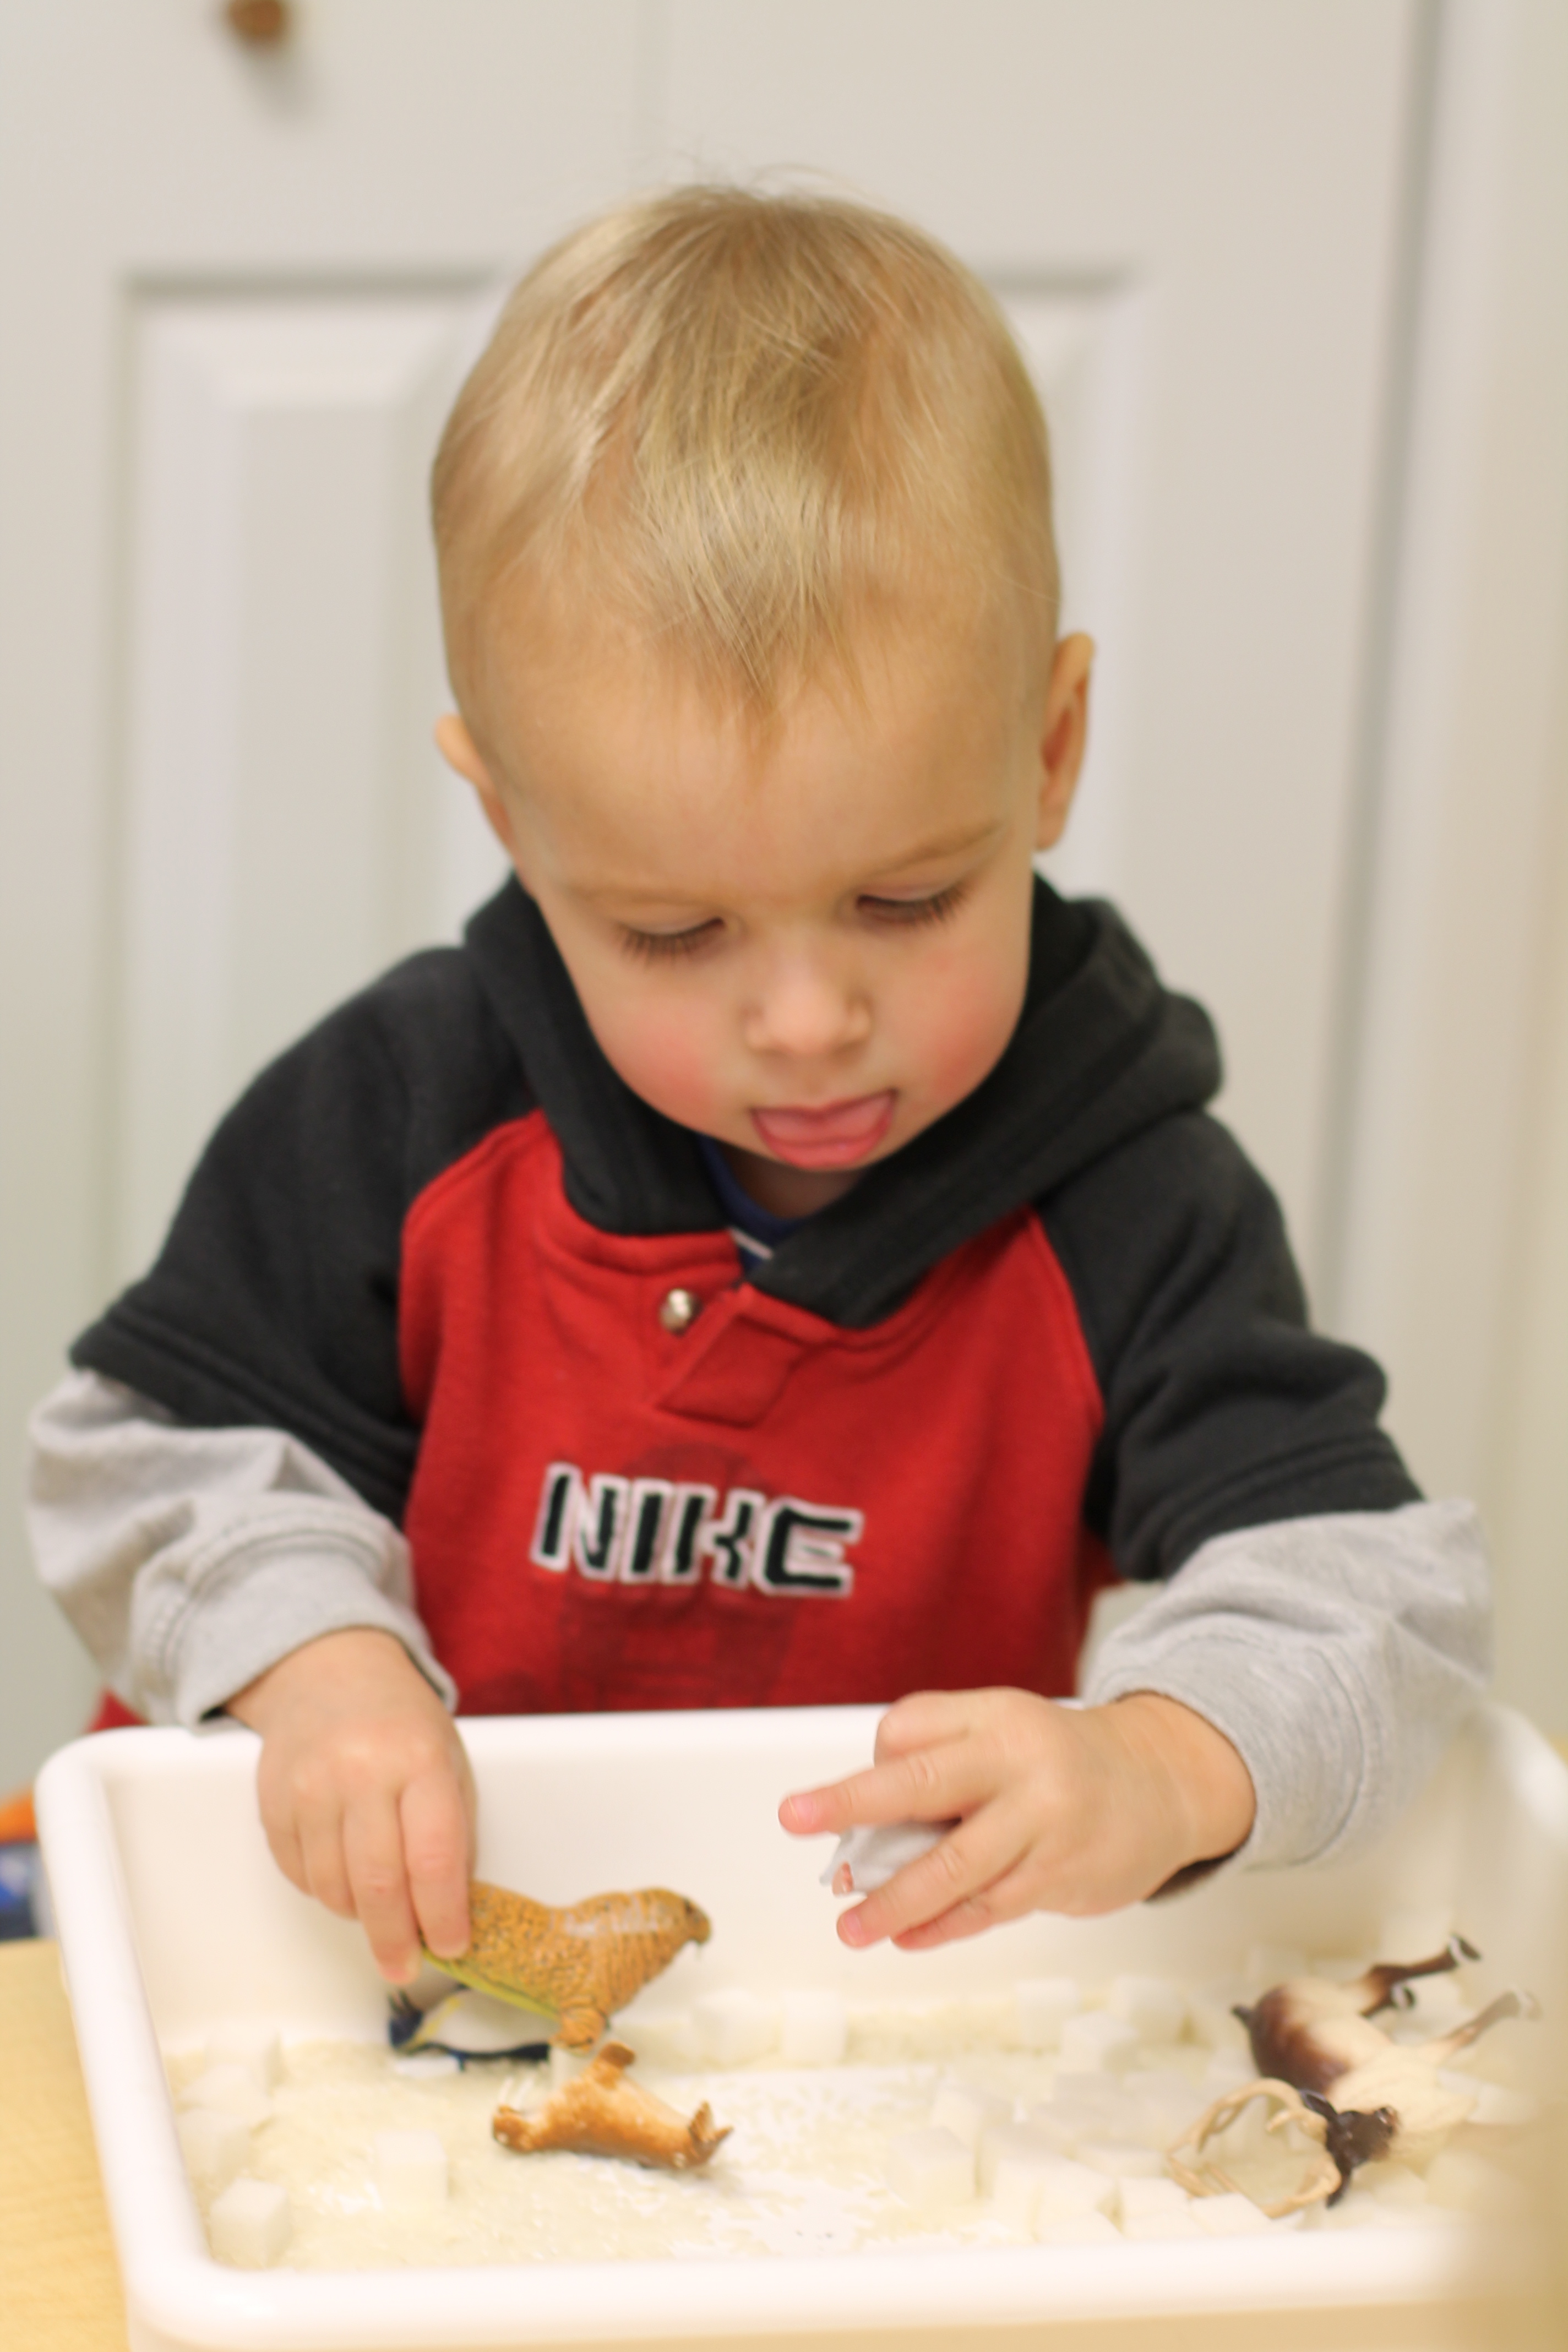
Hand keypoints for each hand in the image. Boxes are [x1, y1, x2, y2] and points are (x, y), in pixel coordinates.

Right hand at [227, 1628, 475, 1983]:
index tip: (451, 1945)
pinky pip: (298, 1874)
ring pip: (333, 1888)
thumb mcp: (449, 1761)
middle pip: (378, 1885)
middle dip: (395, 1939)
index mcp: (420, 1760)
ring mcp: (310, 1786)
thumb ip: (454, 1831)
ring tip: (378, 1907)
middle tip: (404, 1965)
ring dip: (359, 1914)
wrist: (331, 1673)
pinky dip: (324, 1890)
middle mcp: (362, 1772)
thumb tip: (453, 1910)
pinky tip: (343, 1875)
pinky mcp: (273, 1801)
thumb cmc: (401, 1724)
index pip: (433, 1858)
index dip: (442, 1915)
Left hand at [778, 1687, 1254, 1951]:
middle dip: (855, 1803)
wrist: (1161, 1783)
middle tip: (797, 1817)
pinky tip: (908, 1937)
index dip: (869, 1767)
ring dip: (895, 1900)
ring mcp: (1043, 1823)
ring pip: (954, 1867)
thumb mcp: (1000, 1731)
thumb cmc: (1056, 1760)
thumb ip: (936, 1763)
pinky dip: (942, 1926)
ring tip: (851, 1925)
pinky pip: (988, 1907)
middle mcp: (1018, 1764)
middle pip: (925, 1784)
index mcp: (994, 1718)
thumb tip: (860, 1834)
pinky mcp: (1060, 1875)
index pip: (908, 1731)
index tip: (836, 1804)